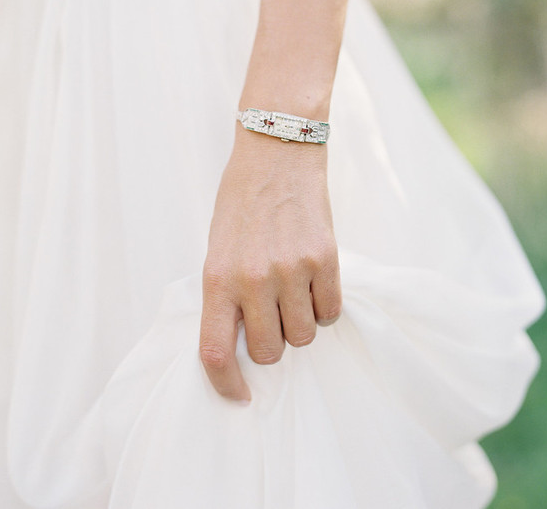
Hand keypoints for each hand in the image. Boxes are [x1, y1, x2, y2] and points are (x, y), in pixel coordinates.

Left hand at [199, 123, 342, 402]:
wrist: (276, 152)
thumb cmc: (241, 201)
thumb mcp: (217, 247)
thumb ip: (226, 294)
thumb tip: (244, 341)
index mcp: (217, 277)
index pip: (215, 351)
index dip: (226, 384)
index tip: (239, 396)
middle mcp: (254, 279)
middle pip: (269, 351)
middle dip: (271, 343)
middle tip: (271, 315)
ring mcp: (292, 269)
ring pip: (304, 336)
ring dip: (299, 323)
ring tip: (293, 290)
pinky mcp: (325, 258)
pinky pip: (331, 311)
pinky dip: (324, 306)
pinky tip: (313, 280)